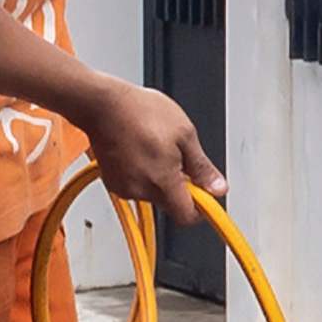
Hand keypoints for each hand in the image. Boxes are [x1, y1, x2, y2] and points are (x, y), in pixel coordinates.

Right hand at [73, 74, 222, 222]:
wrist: (103, 104)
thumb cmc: (140, 112)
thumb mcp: (184, 134)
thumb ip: (202, 167)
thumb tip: (217, 187)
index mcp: (162, 182)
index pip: (187, 216)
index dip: (200, 206)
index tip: (203, 192)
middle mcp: (140, 191)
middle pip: (170, 203)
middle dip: (179, 185)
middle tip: (178, 156)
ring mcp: (124, 188)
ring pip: (153, 193)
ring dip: (159, 177)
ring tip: (155, 147)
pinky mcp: (112, 182)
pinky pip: (136, 185)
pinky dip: (142, 173)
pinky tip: (141, 150)